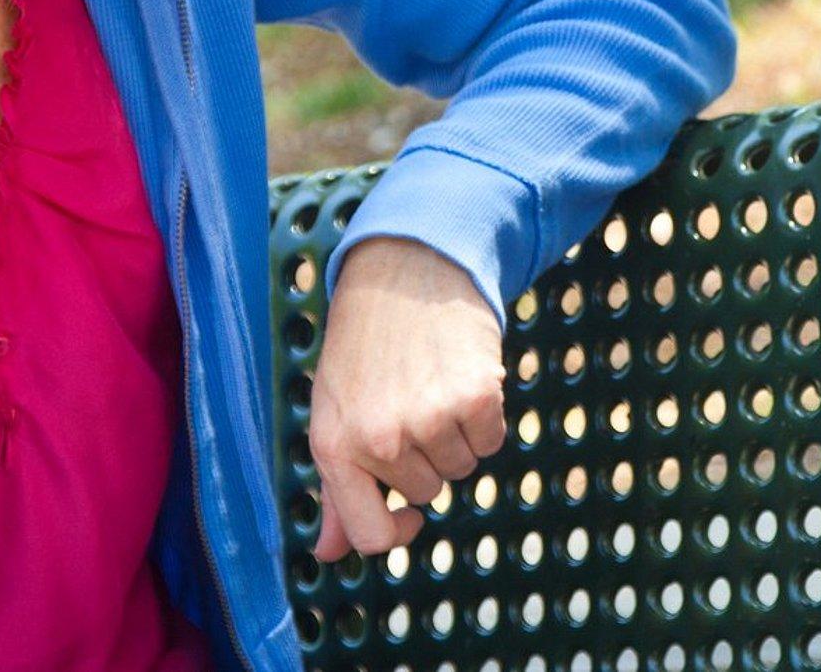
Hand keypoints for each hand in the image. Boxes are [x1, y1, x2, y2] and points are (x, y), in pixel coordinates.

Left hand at [307, 236, 507, 558]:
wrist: (407, 266)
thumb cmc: (366, 340)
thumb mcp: (333, 408)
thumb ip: (335, 485)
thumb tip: (328, 553)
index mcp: (335, 447)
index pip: (368, 536)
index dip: (395, 531)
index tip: (406, 514)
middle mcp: (380, 440)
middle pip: (426, 493)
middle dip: (426, 457)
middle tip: (414, 401)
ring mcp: (429, 419)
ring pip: (461, 467)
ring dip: (457, 435)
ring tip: (437, 384)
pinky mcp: (475, 397)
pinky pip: (492, 440)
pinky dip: (486, 417)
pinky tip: (465, 377)